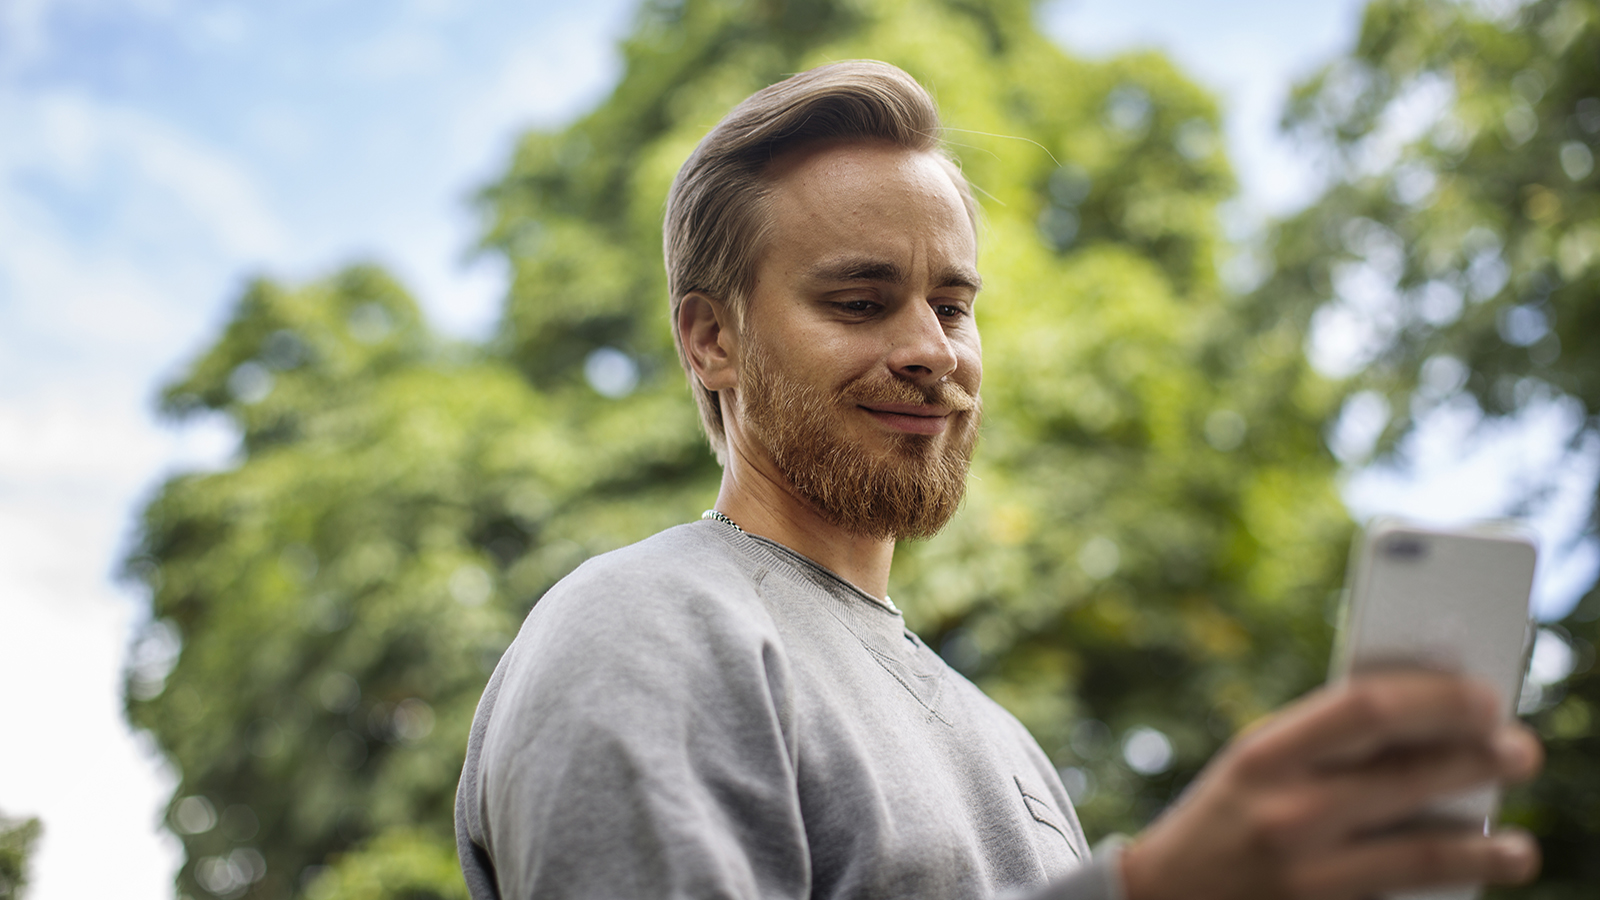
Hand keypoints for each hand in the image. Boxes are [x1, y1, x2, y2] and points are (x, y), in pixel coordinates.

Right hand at [1119, 671, 1542, 899]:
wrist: (1163, 897)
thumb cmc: (1227, 817)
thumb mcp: (1256, 765)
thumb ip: (1327, 743)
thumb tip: (1433, 721)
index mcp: (1265, 755)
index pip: (1367, 708)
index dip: (1437, 698)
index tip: (1484, 696)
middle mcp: (1285, 812)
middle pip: (1409, 775)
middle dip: (1479, 760)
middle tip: (1519, 750)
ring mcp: (1305, 874)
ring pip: (1423, 852)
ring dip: (1487, 845)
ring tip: (1520, 844)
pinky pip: (1404, 894)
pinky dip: (1452, 881)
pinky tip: (1482, 871)